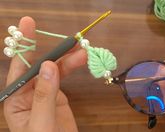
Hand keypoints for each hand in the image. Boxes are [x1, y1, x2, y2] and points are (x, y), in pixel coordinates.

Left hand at [3, 16, 86, 131]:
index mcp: (16, 98)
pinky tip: (80, 61)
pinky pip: (64, 77)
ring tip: (83, 51)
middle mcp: (29, 92)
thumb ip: (44, 95)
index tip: (28, 24)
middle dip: (55, 51)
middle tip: (71, 39)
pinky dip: (72, 67)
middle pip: (41, 65)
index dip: (24, 44)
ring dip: (69, 59)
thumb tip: (48, 65)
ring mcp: (44, 92)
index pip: (19, 66)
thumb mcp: (41, 121)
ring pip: (55, 69)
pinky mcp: (58, 96)